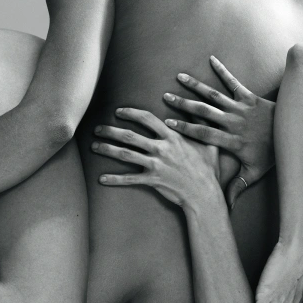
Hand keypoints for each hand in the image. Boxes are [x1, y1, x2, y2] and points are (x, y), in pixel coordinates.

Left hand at [92, 108, 219, 207]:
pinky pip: (129, 179)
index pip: (147, 119)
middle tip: (97, 128)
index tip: (118, 112)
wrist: (205, 194)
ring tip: (94, 146)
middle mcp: (161, 148)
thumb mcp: (208, 143)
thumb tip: (196, 109)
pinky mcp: (152, 180)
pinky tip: (101, 179)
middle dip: (111, 131)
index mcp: (172, 137)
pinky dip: (114, 179)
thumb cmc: (207, 169)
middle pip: (130, 135)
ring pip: (125, 154)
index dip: (131, 113)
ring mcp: (155, 165)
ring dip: (107, 149)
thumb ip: (199, 125)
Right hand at [162, 55, 275, 208]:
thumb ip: (237, 187)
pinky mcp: (250, 96)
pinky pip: (233, 82)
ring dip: (196, 85)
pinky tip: (211, 59)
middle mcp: (234, 122)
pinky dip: (223, 70)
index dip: (185, 128)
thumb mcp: (255, 174)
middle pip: (204, 112)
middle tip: (166, 97)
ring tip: (179, 77)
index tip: (167, 124)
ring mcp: (241, 108)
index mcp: (232, 140)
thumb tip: (226, 208)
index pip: (204, 134)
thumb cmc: (273, 155)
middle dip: (184, 104)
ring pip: (214, 95)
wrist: (296, 133)